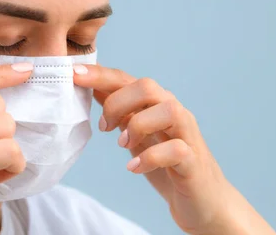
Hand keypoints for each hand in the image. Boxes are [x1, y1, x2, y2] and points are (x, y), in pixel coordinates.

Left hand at [74, 65, 275, 234]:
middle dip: (118, 103)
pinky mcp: (194, 162)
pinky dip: (150, 157)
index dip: (100, 75)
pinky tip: (133, 167)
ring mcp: (187, 135)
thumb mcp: (135, 133)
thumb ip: (118, 110)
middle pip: (148, 86)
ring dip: (138, 125)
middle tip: (104, 127)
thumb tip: (90, 87)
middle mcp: (174, 113)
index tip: (74, 75)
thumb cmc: (165, 163)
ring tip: (122, 144)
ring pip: (170, 110)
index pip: (126, 79)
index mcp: (155, 104)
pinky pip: (177, 149)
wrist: (202, 201)